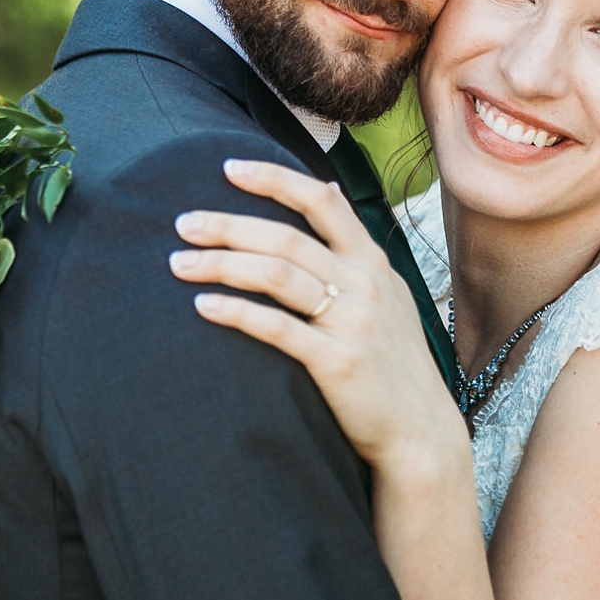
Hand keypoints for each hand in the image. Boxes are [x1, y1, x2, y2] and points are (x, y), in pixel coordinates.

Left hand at [170, 158, 468, 476]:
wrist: (419, 431)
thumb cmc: (391, 363)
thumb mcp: (388, 294)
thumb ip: (354, 249)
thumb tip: (327, 190)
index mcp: (373, 262)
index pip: (322, 201)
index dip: (274, 180)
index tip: (228, 168)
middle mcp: (365, 284)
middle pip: (286, 238)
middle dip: (228, 226)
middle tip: (183, 223)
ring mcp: (353, 322)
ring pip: (277, 275)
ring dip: (222, 264)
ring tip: (179, 263)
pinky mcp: (337, 361)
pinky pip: (277, 328)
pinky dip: (236, 312)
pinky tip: (203, 306)